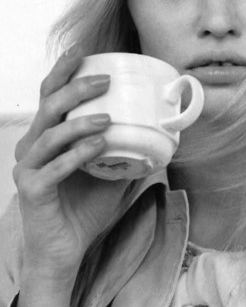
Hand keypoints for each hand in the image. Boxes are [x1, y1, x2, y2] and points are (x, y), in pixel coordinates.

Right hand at [13, 46, 129, 289]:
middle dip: (75, 88)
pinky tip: (99, 145)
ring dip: (80, 121)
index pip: (51, 99)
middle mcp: (32, 149)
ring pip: (51, 134)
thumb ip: (124, 159)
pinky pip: (55, 166)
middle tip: (104, 80)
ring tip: (108, 117)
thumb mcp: (110, 181)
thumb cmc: (82, 214)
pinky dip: (78, 154)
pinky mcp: (31, 189)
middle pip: (49, 108)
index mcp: (46, 141)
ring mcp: (28, 168)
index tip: (84, 54)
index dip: (63, 74)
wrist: (64, 252)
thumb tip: (157, 144)